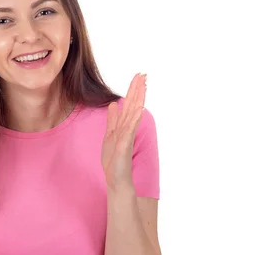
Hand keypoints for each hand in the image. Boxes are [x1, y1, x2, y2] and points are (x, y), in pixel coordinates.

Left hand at [101, 73, 146, 191]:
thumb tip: (114, 104)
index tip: (138, 76)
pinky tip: (139, 109)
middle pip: (134, 105)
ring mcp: (127, 136)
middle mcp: (128, 128)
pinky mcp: (125, 144)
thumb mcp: (110, 135)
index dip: (133, 90)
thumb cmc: (114, 160)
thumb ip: (113, 120)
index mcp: (123, 125)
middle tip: (143, 74)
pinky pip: (130, 128)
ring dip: (138, 99)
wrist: (117, 179)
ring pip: (134, 113)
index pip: (130, 104)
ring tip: (143, 85)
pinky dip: (134, 118)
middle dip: (138, 90)